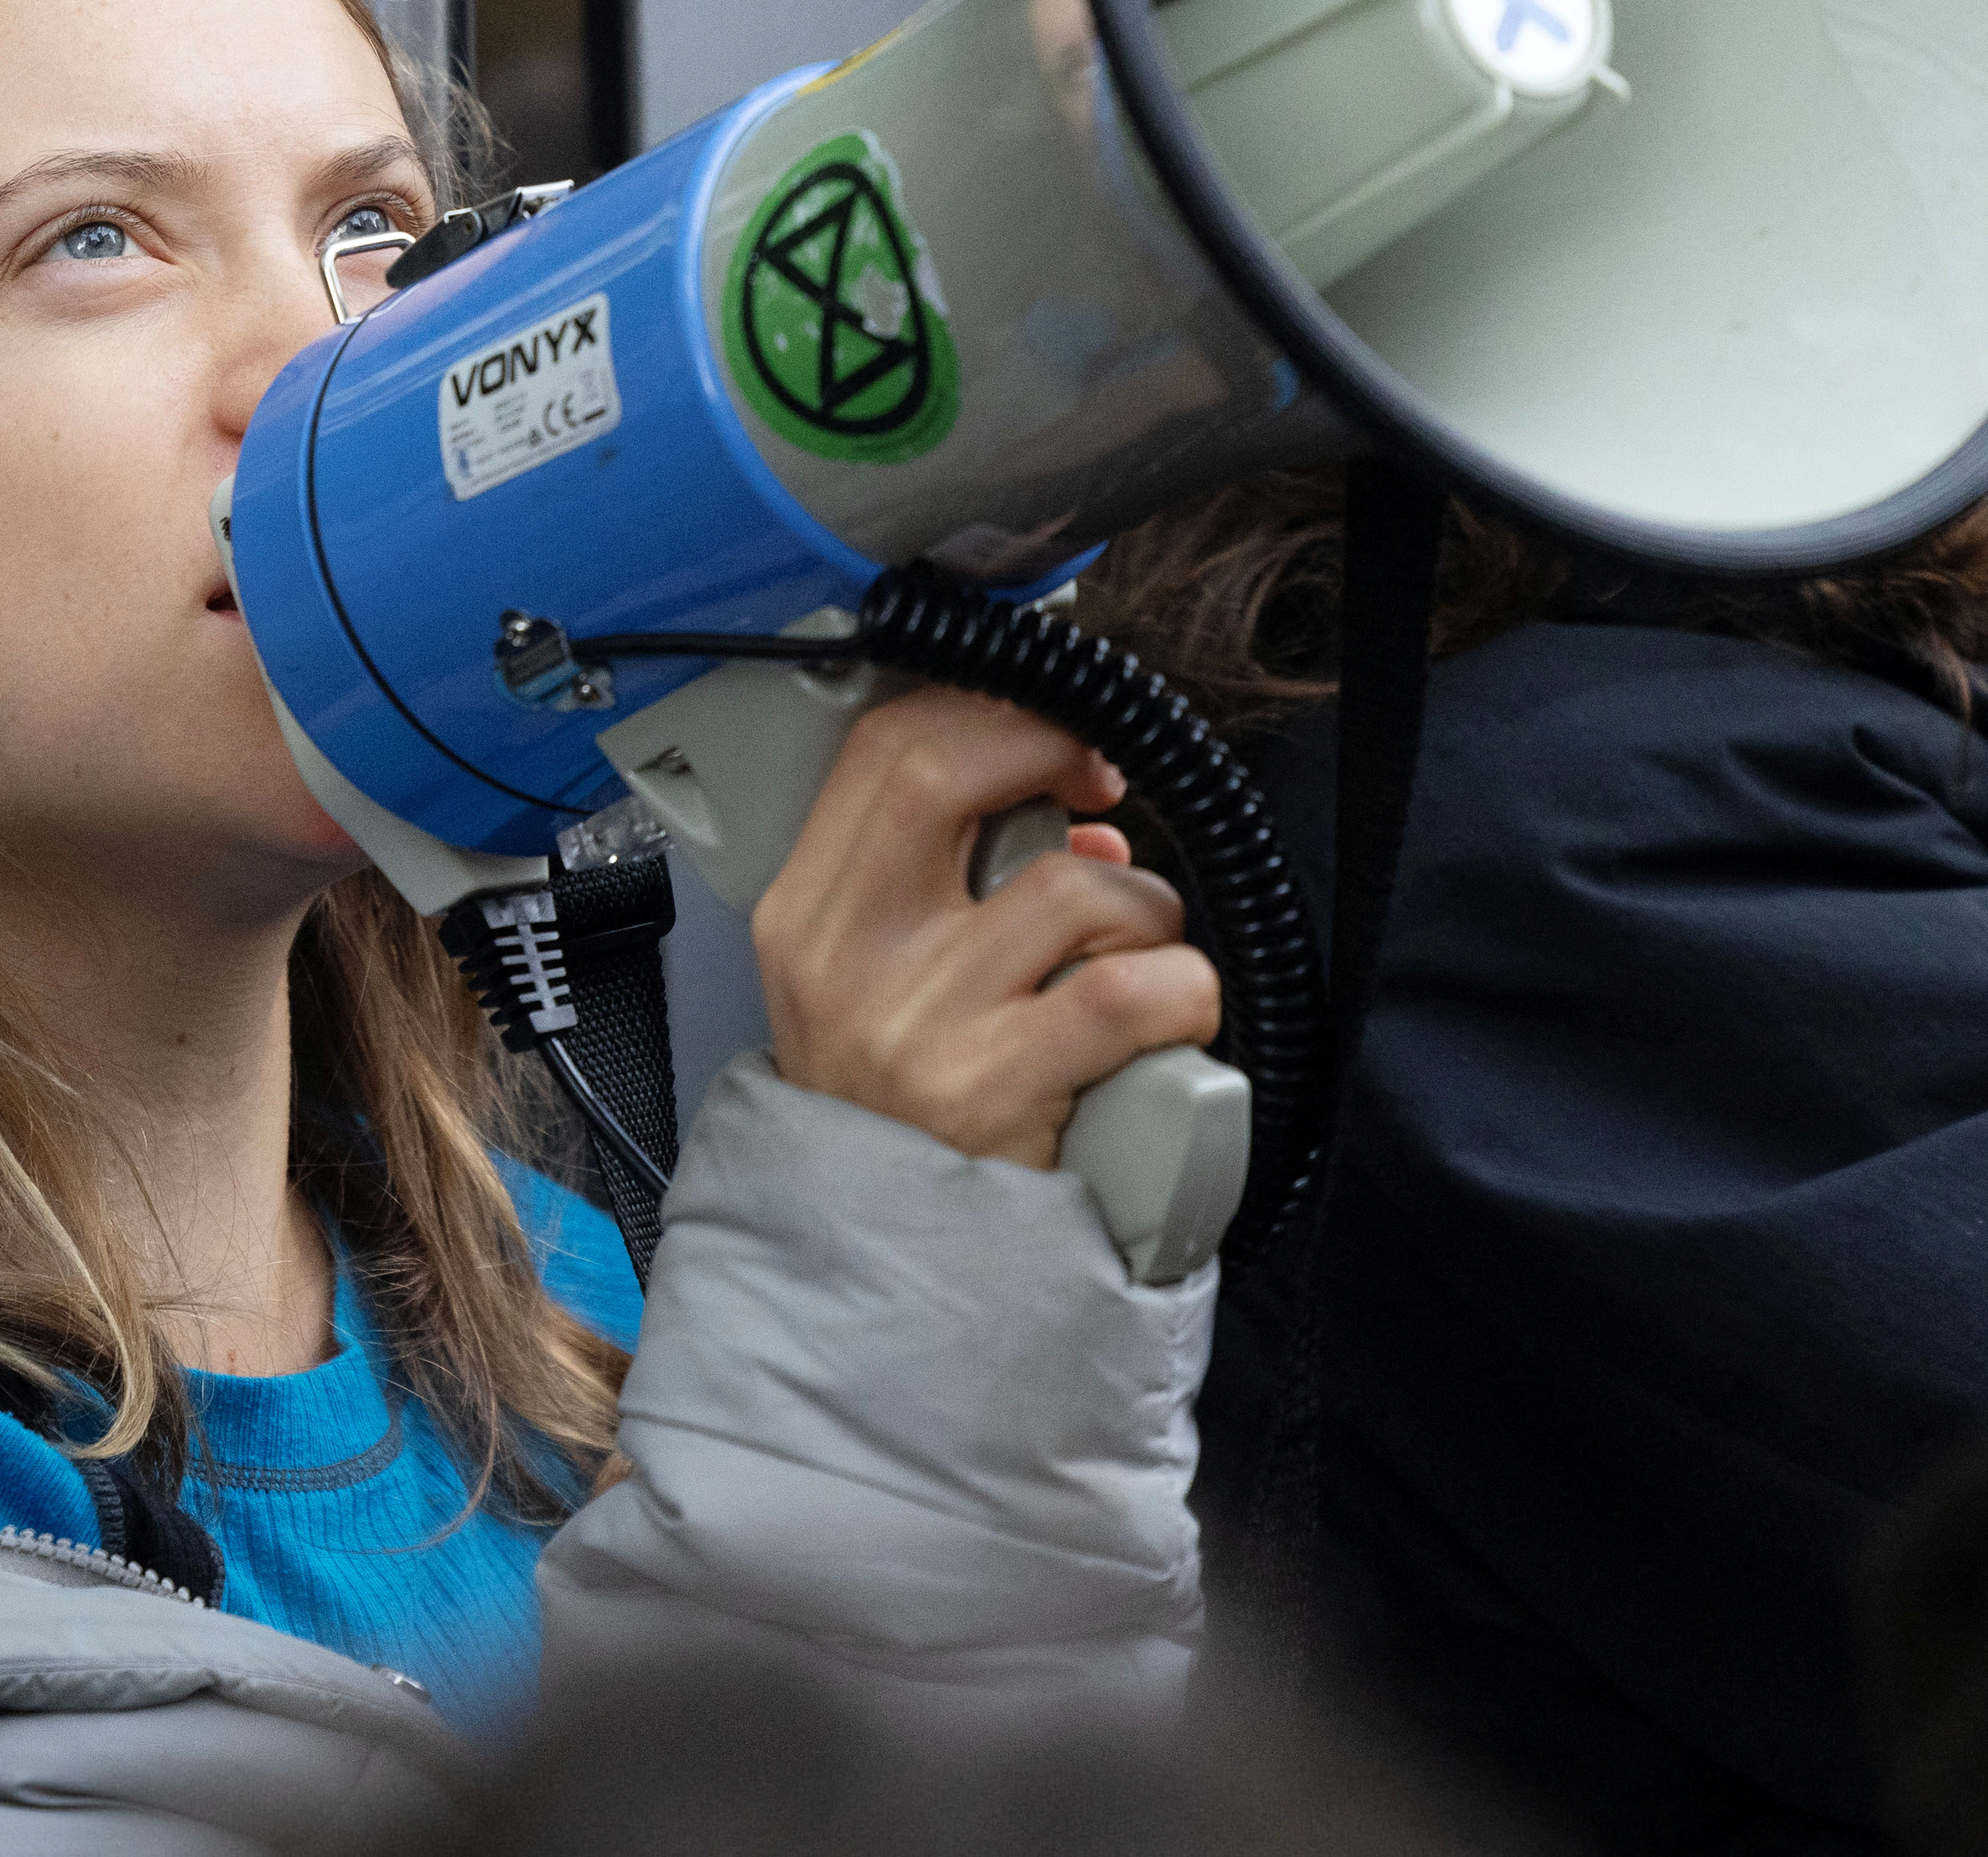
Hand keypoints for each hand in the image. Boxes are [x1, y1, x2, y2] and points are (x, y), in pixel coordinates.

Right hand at [750, 685, 1222, 1169]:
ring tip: (1137, 959)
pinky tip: (1173, 1015)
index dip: (988, 716)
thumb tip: (1078, 815)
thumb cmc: (895, 1113)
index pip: (882, 749)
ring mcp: (916, 1021)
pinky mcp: (991, 1090)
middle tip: (1107, 793)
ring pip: (1076, 888)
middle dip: (1053, 752)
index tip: (1053, 737)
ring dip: (1144, 909)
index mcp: (806, 914)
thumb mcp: (868, 981)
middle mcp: (846, 956)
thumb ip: (944, 883)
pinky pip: (1126, 994)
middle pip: (948, 776)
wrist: (877, 1272)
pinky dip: (1180, 989)